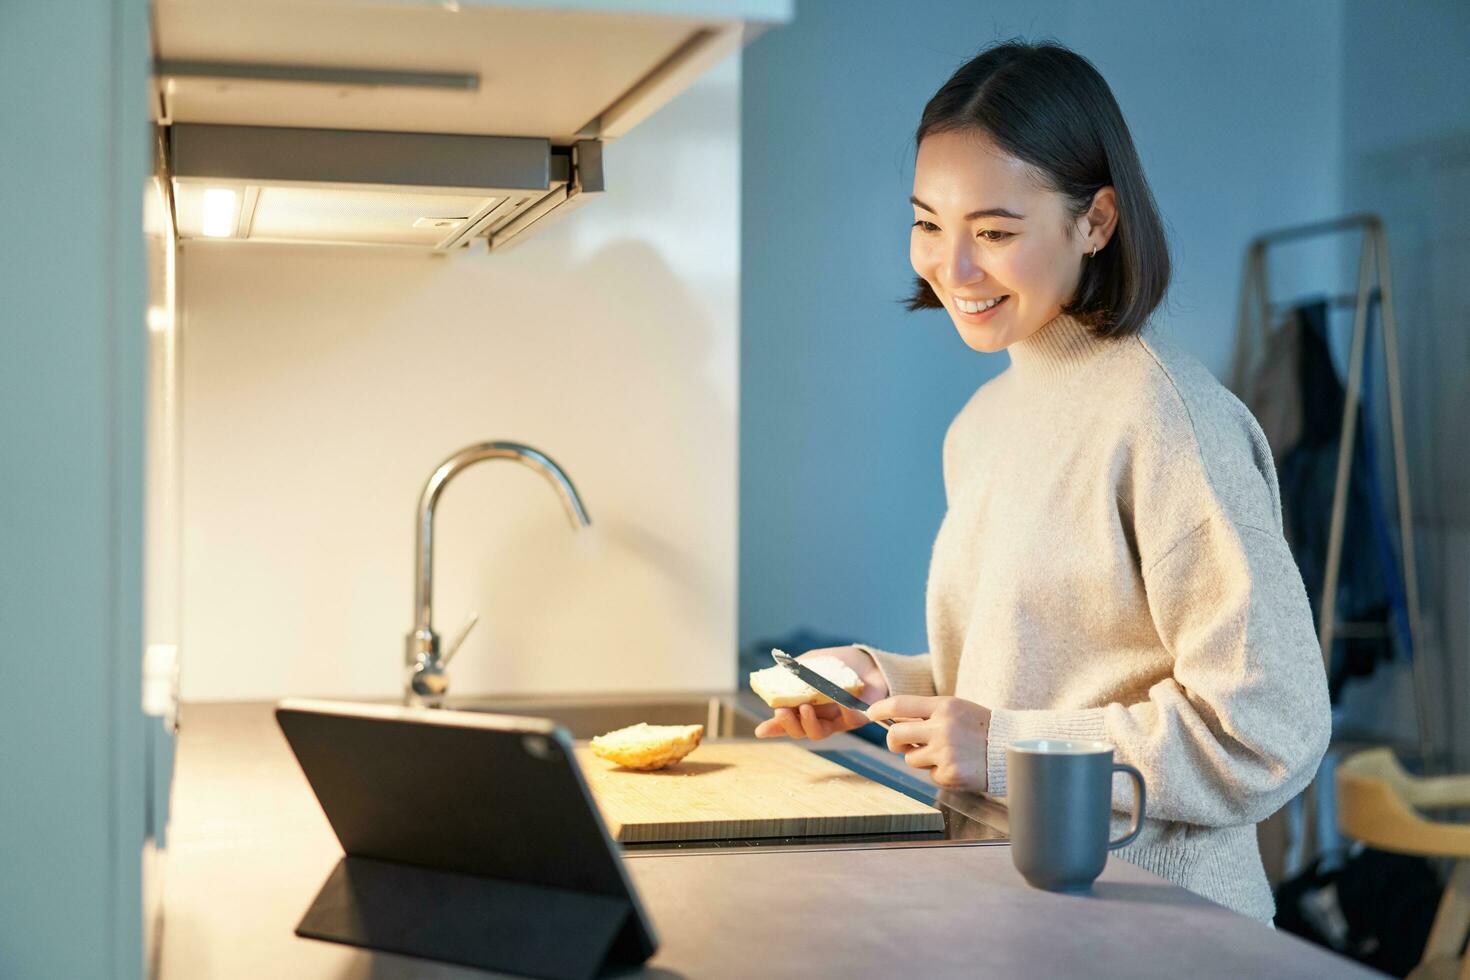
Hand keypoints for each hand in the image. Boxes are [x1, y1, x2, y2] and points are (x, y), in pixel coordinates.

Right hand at [753, 645, 889, 740]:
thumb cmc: (840, 663)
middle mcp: (819, 716)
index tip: (760, 731)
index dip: (774, 727)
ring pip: (818, 733)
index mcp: (805, 704)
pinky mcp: (857, 719)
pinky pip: (848, 720)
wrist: (869, 661)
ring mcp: (837, 721)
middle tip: (781, 712)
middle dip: (787, 725)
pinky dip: (842, 710)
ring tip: (805, 708)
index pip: (787, 720)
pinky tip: (839, 700)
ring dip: (808, 723)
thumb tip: (777, 673)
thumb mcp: (814, 661)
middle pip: (799, 731)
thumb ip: (797, 669)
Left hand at [866, 695, 991, 792]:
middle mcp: (942, 728)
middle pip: (896, 735)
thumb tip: (895, 718)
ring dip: (921, 759)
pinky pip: (930, 775)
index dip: (880, 709)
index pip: (900, 704)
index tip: (871, 714)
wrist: (1010, 749)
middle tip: (901, 744)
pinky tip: (957, 765)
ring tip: (945, 754)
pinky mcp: (950, 773)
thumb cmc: (980, 728)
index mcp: (943, 707)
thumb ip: (927, 713)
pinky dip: (939, 773)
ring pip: (911, 759)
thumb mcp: (956, 709)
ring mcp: (945, 752)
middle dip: (894, 742)